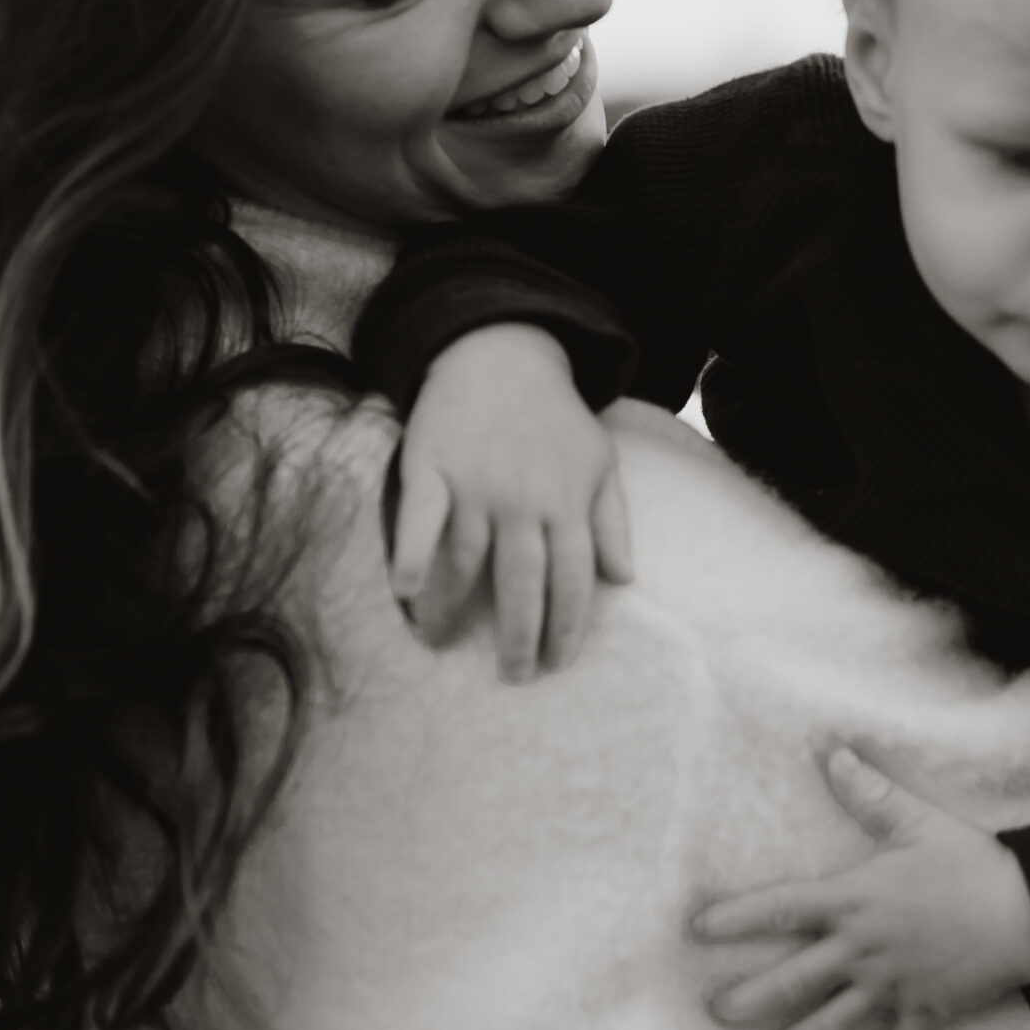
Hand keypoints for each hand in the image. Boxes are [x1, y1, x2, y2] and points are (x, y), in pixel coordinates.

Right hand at [389, 324, 633, 682]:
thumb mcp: (599, 463)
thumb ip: (613, 522)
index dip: (567, 628)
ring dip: (451, 607)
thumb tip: (624, 580)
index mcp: (567, 503)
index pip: (573, 581)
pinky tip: (404, 590)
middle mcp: (524, 500)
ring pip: (466, 560)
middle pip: (523, 582)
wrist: (501, 353)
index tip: (558, 664)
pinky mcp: (431, 466)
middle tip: (513, 675)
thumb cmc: (553, 417)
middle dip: (520, 637)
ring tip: (438, 641)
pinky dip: (412, 553)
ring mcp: (475, 484)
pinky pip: (420, 518)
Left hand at [694, 746, 1029, 1029]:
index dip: (736, 917)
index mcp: (853, 899)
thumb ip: (870, 794)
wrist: (1029, 913)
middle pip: (795, 979)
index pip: (781, 907)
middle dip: (751, 997)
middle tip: (715, 1013)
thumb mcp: (917, 821)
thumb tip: (832, 754)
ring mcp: (894, 983)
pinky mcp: (929, 1008)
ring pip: (837, 1020)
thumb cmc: (969, 862)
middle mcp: (863, 948)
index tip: (697, 929)